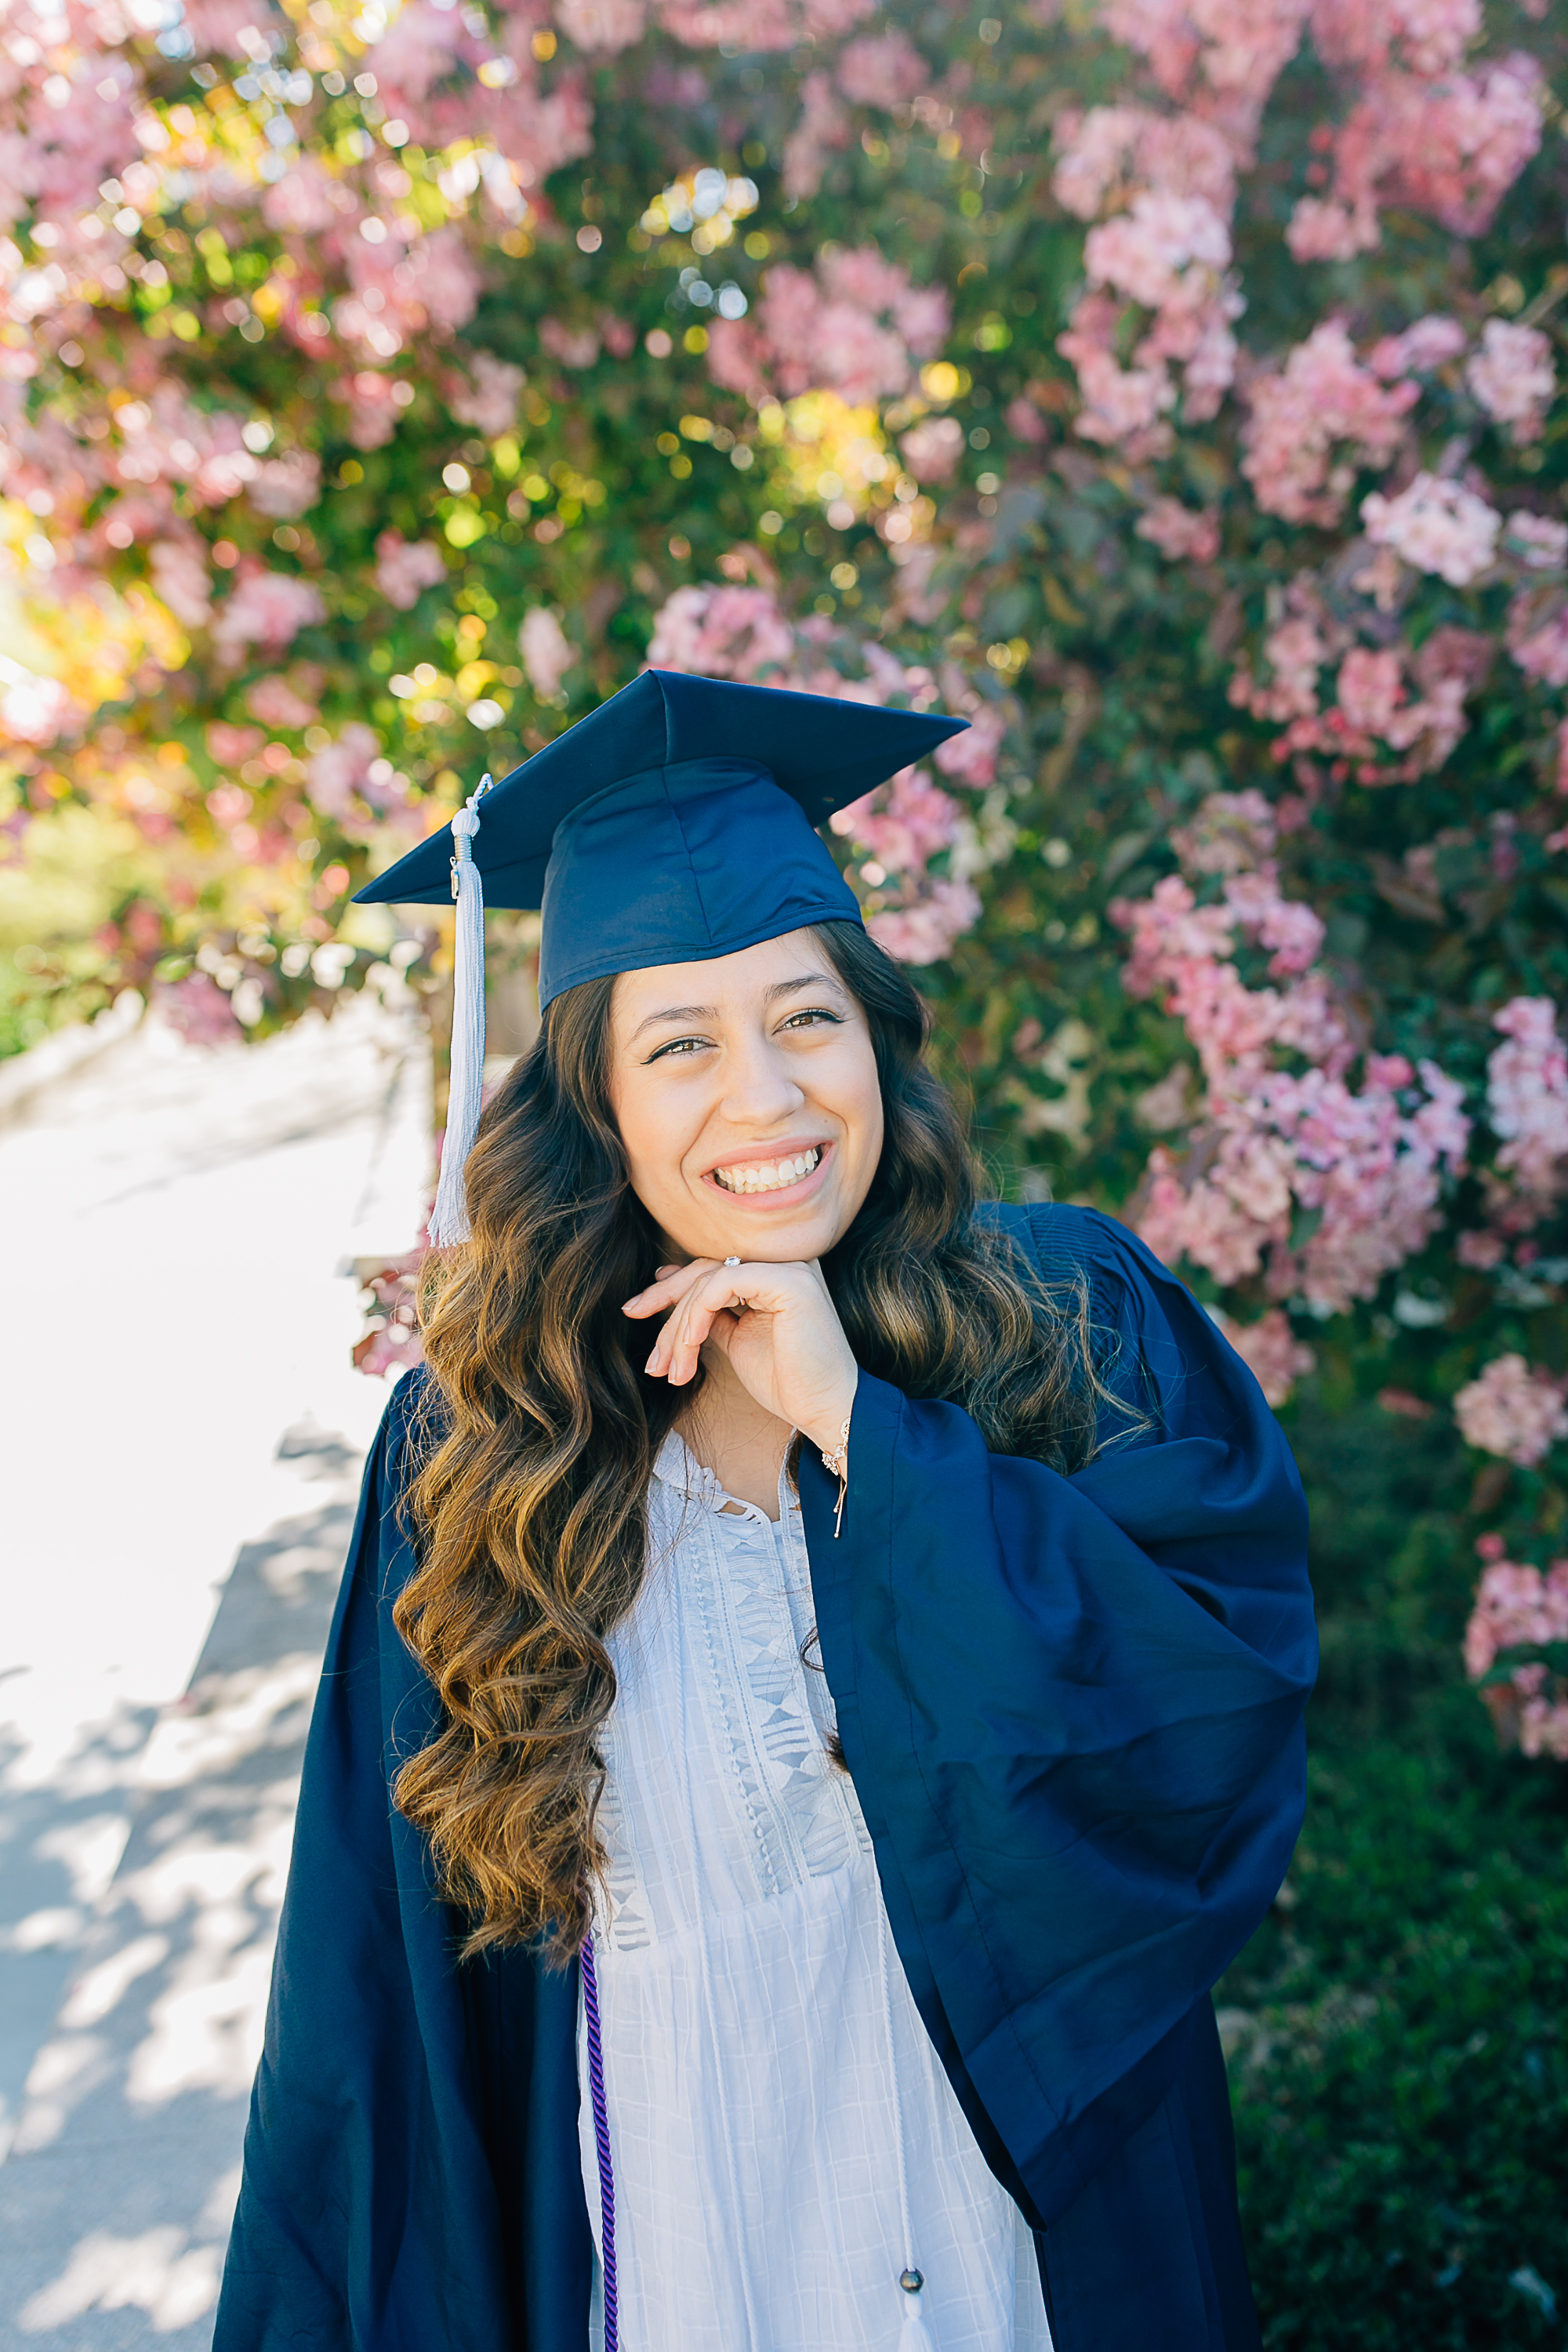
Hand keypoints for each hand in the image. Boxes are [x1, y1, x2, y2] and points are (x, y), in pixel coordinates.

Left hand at [623, 1257, 857, 1456]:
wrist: (826, 1409)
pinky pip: (721, 1284)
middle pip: (704, 1270)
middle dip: (663, 1304)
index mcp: (774, 1273)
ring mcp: (789, 1266)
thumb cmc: (788, 1382)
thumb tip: (667, 1280)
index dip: (670, 1290)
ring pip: (707, 1279)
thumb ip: (710, 1310)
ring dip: (678, 1328)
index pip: (711, 1269)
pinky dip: (696, 1316)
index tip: (637, 1312)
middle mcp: (784, 1261)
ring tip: (670, 1370)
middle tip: (647, 1352)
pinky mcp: (788, 1280)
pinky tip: (689, 1348)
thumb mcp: (737, 1339)